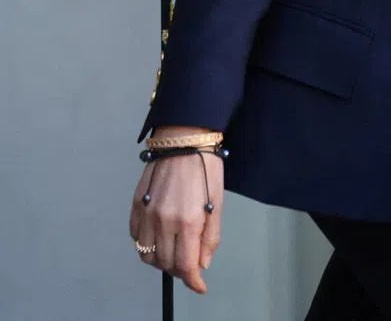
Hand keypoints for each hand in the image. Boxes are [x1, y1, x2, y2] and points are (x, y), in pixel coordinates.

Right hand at [129, 147, 224, 293]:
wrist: (184, 140)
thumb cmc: (205, 168)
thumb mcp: (217, 202)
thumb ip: (210, 237)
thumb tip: (203, 264)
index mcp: (188, 220)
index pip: (186, 265)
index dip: (193, 281)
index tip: (200, 286)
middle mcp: (164, 221)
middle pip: (166, 263)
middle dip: (180, 269)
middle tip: (191, 262)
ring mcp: (146, 214)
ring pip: (148, 255)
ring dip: (162, 260)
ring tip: (175, 250)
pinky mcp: (135, 207)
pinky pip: (136, 238)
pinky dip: (147, 245)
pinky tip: (159, 237)